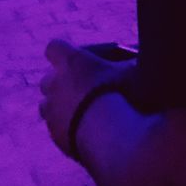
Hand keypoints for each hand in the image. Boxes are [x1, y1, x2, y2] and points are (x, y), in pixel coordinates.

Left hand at [39, 38, 128, 159]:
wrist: (110, 137)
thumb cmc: (123, 94)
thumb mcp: (133, 69)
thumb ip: (130, 60)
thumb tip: (139, 54)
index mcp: (70, 61)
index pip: (54, 47)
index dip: (65, 52)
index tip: (80, 59)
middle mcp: (54, 84)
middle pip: (48, 78)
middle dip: (61, 82)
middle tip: (84, 87)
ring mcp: (52, 112)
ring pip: (46, 105)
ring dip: (59, 105)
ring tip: (83, 110)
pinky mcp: (55, 136)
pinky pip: (54, 127)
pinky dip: (65, 127)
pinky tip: (87, 131)